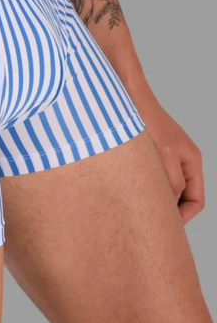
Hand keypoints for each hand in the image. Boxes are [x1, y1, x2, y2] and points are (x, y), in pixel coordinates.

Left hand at [133, 88, 203, 223]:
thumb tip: (168, 205)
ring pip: (163, 189)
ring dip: (152, 198)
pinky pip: (149, 179)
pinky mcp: (147, 155)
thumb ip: (171, 181)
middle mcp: (181, 161)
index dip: (183, 217)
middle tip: (146, 223)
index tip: (164, 227)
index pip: (196, 201)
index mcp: (192, 161)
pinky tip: (125, 192)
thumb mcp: (163, 155)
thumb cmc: (146, 120)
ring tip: (133, 207)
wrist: (126, 96)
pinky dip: (142, 187)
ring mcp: (164, 158)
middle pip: (180, 198)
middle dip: (167, 211)